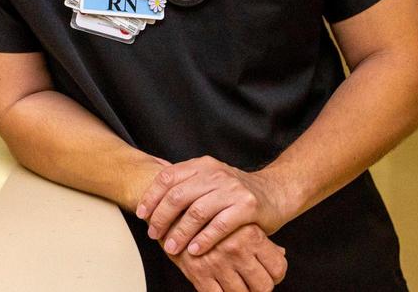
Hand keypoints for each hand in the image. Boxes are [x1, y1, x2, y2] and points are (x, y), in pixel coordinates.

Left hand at [136, 156, 290, 257]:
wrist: (276, 192)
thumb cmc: (236, 191)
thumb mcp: (210, 180)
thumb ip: (186, 185)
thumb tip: (150, 199)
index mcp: (202, 165)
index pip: (168, 177)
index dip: (151, 196)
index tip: (141, 214)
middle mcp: (215, 173)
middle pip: (178, 195)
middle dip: (161, 217)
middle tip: (152, 234)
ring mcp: (232, 188)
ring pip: (197, 212)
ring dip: (180, 232)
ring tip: (170, 248)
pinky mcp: (247, 206)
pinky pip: (220, 225)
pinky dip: (204, 239)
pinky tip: (195, 251)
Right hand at [168, 223, 286, 291]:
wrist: (170, 209)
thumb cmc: (208, 214)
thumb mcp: (238, 219)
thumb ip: (260, 238)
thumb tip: (281, 253)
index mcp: (251, 233)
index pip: (278, 266)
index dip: (276, 274)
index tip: (268, 274)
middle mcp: (236, 248)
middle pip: (264, 286)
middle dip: (260, 287)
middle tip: (253, 281)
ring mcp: (217, 262)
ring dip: (241, 291)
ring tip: (235, 281)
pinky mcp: (197, 273)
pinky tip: (220, 286)